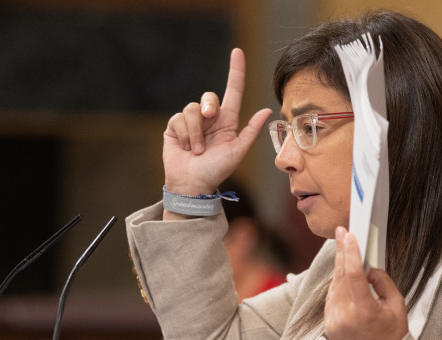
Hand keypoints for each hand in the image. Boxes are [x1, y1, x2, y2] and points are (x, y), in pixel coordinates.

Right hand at [162, 48, 272, 199]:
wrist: (193, 185)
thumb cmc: (217, 171)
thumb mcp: (237, 152)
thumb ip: (250, 131)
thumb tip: (266, 112)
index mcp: (227, 121)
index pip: (233, 91)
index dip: (235, 71)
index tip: (237, 52)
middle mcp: (210, 119)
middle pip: (209, 97)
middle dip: (209, 106)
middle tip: (209, 120)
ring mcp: (192, 122)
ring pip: (193, 108)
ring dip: (196, 132)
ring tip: (198, 149)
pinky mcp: (175, 127)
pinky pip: (179, 118)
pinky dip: (184, 134)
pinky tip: (186, 148)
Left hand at [324, 227, 408, 339]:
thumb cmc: (394, 334)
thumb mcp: (397, 304)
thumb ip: (381, 281)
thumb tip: (368, 266)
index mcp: (364, 312)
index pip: (353, 275)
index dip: (350, 252)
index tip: (348, 235)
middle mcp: (344, 317)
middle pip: (340, 277)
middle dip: (342, 254)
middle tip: (342, 233)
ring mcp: (333, 323)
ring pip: (333, 286)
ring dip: (340, 269)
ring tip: (347, 253)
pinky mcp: (328, 326)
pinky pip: (331, 299)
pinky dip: (337, 286)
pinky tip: (345, 278)